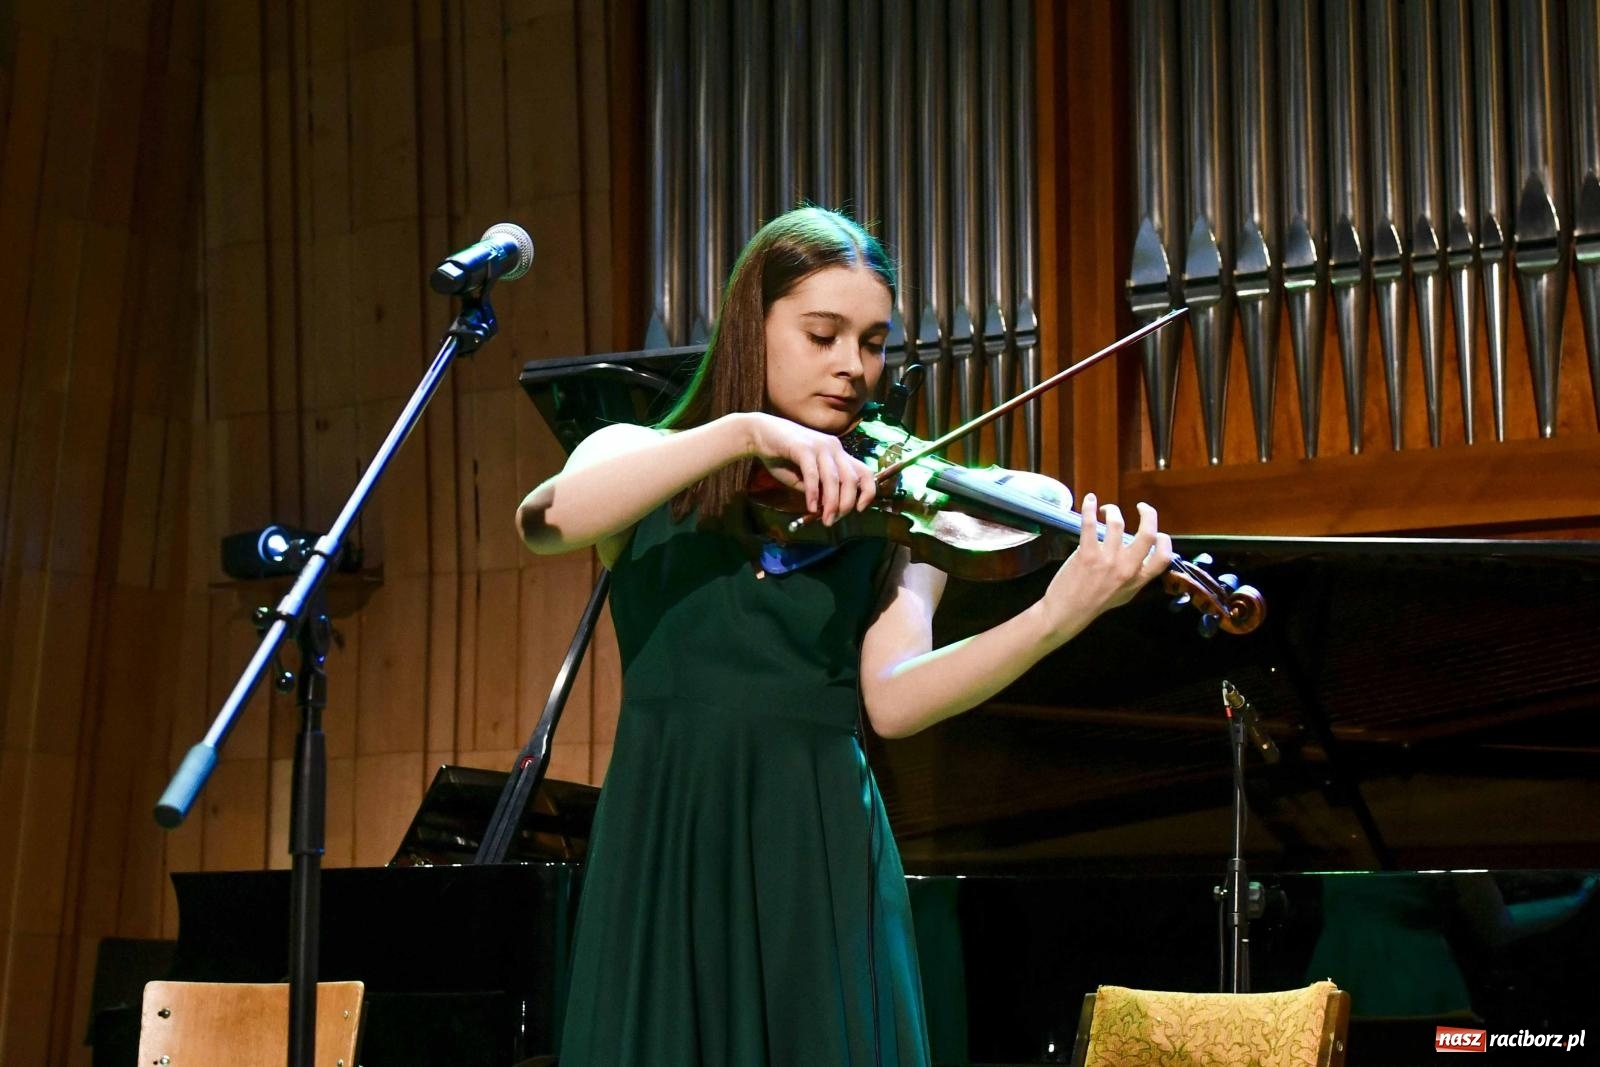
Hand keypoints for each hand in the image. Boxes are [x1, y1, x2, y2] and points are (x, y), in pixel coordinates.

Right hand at [746, 412, 876, 525]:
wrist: (760, 434)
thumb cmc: (783, 456)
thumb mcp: (805, 477)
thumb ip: (818, 489)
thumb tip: (829, 508)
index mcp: (838, 453)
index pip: (864, 472)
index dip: (867, 492)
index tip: (859, 509)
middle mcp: (834, 447)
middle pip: (851, 479)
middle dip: (846, 504)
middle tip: (834, 520)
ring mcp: (820, 446)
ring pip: (834, 479)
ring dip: (831, 503)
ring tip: (826, 520)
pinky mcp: (803, 448)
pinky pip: (813, 475)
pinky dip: (813, 494)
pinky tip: (810, 507)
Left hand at [1038, 493, 1172, 641]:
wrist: (1067, 612)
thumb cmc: (1095, 603)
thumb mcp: (1124, 595)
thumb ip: (1136, 577)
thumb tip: (1143, 559)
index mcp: (1137, 579)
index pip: (1163, 557)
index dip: (1165, 540)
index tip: (1158, 532)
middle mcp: (1126, 568)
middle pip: (1147, 534)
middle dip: (1148, 514)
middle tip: (1141, 507)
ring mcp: (1107, 560)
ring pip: (1117, 523)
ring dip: (1112, 510)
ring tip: (1106, 510)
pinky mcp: (1087, 554)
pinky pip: (1090, 523)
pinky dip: (1089, 508)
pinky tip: (1089, 500)